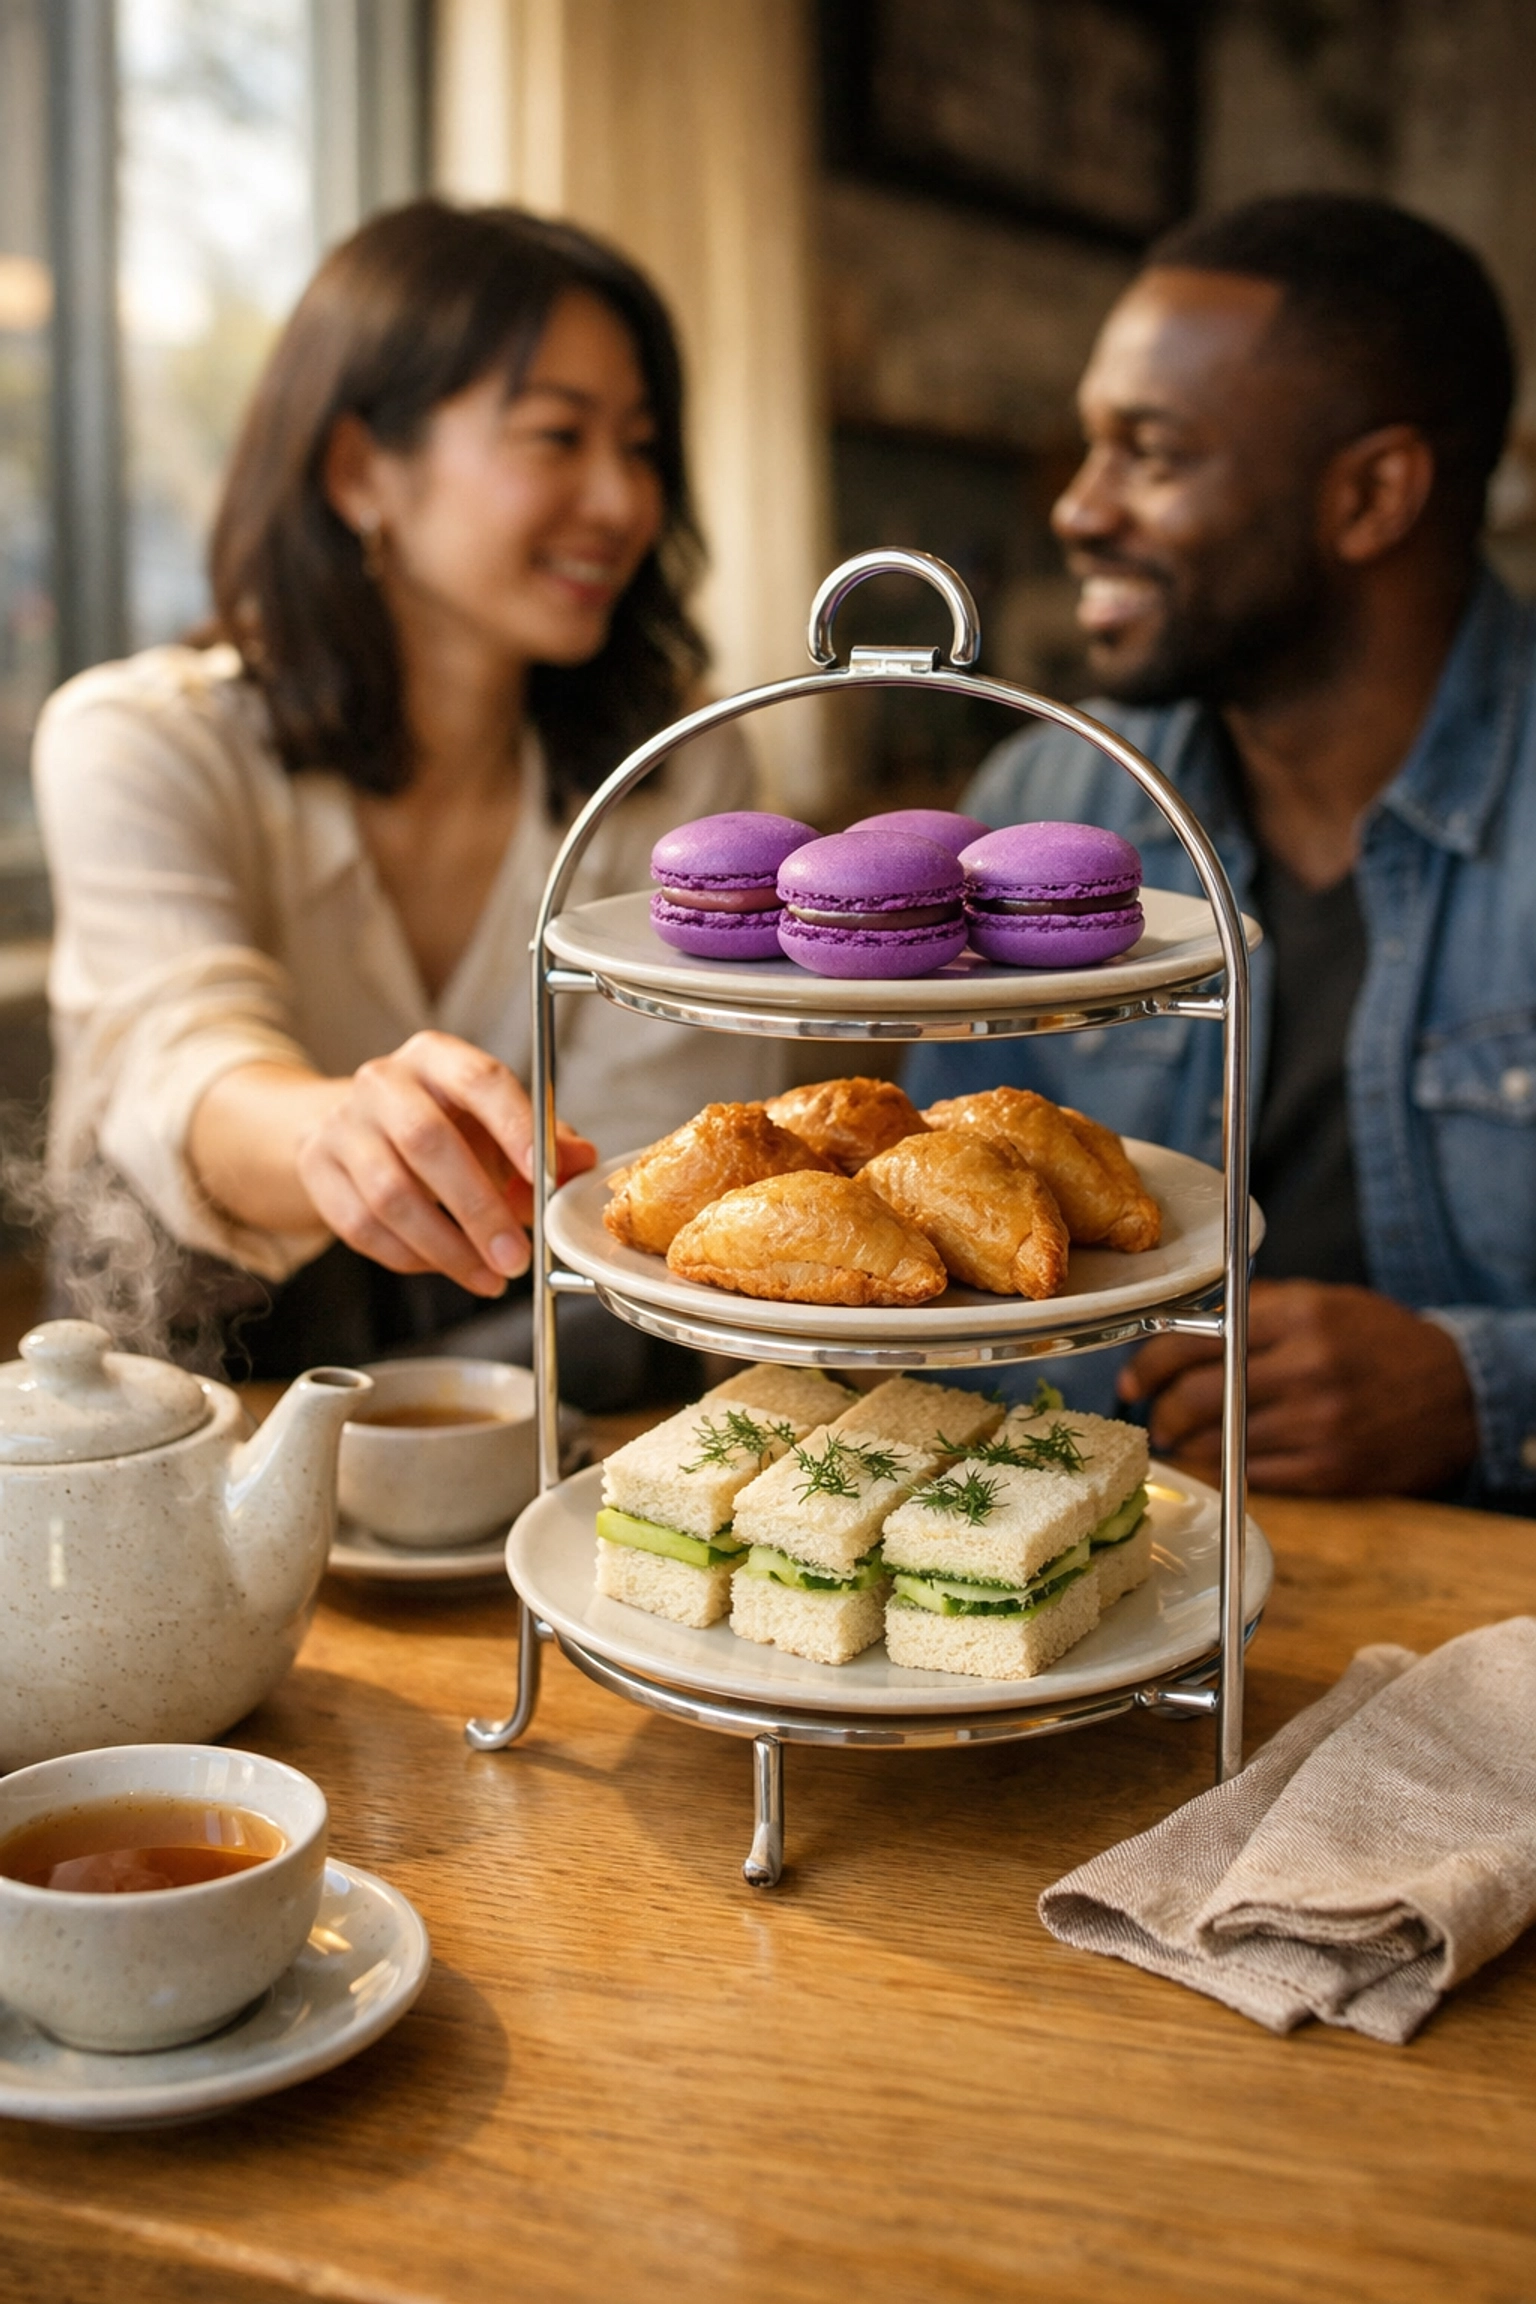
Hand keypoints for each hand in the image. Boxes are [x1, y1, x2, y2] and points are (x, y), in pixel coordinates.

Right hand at [295, 1031, 594, 1295]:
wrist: (354, 1126)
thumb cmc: (441, 1123)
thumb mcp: (493, 1121)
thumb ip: (542, 1141)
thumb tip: (580, 1163)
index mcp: (437, 1057)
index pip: (481, 1080)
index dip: (515, 1127)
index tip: (543, 1180)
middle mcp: (384, 1082)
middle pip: (428, 1142)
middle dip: (478, 1209)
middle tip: (515, 1258)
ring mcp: (342, 1125)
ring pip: (390, 1194)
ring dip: (446, 1247)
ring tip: (489, 1277)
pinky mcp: (317, 1169)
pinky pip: (362, 1226)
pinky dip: (411, 1257)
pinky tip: (446, 1266)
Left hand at [1117, 1280, 1478, 1494]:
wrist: (1457, 1393)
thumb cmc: (1380, 1342)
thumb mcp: (1323, 1303)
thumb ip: (1255, 1312)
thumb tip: (1179, 1327)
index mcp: (1300, 1317)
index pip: (1196, 1339)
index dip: (1151, 1362)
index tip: (1134, 1377)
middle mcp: (1307, 1368)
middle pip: (1197, 1394)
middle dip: (1160, 1408)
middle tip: (1152, 1413)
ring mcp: (1318, 1423)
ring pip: (1218, 1439)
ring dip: (1187, 1443)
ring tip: (1180, 1437)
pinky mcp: (1329, 1469)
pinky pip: (1251, 1472)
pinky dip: (1225, 1466)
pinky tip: (1220, 1457)